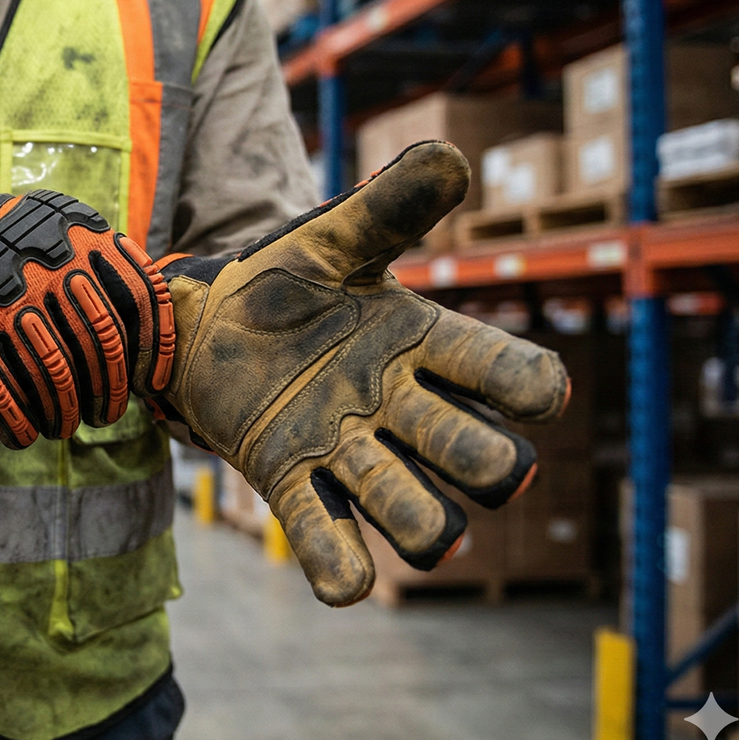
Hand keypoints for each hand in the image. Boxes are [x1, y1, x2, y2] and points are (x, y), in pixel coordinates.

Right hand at [0, 189, 175, 447]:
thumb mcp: (44, 231)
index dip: (156, 347)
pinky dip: (16, 425)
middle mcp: (41, 267)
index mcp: (72, 234)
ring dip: (63, 415)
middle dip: (108, 393)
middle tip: (106, 414)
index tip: (155, 384)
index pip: (138, 296)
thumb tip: (149, 329)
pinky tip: (22, 436)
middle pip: (101, 348)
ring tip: (63, 427)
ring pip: (55, 381)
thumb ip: (95, 262)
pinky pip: (3, 400)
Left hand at [153, 141, 568, 605]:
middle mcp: (398, 407)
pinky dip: (338, 567)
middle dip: (486, 464)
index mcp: (421, 344)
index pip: (499, 371)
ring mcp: (348, 451)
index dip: (528, 386)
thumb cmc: (278, 282)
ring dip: (425, 523)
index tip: (539, 392)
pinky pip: (325, 535)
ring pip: (411, 509)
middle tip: (489, 467)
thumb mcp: (330, 239)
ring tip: (428, 529)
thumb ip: (387, 208)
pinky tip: (344, 584)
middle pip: (472, 454)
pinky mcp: (292, 480)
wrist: (199, 324)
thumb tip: (450, 155)